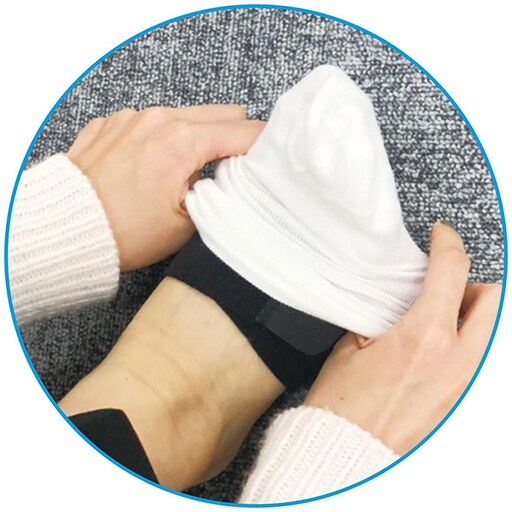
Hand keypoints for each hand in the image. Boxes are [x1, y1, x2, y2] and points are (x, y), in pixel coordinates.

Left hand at [68, 105, 264, 270]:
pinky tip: (154, 166)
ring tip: (190, 170)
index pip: (243, 131)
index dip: (264, 147)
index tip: (270, 160)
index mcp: (183, 141)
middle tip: (234, 168)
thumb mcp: (188, 223)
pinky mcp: (112, 123)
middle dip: (234, 137)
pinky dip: (164, 138)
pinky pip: (153, 121)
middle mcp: (158, 119)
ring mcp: (132, 118)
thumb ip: (222, 194)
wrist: (68, 229)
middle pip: (221, 113)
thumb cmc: (124, 231)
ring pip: (187, 115)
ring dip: (199, 137)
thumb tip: (235, 180)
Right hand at [305, 221, 500, 454]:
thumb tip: (395, 301)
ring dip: (468, 313)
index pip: (452, 270)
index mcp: (424, 337)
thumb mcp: (352, 345)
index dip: (448, 242)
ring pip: (488, 330)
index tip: (442, 235)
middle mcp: (455, 359)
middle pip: (490, 299)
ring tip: (435, 314)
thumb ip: (381, 316)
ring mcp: (462, 381)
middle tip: (441, 281)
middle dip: (470, 281)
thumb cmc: (343, 404)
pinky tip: (430, 345)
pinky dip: (461, 340)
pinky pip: (474, 357)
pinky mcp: (458, 398)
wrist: (347, 449)